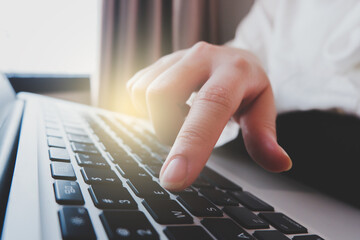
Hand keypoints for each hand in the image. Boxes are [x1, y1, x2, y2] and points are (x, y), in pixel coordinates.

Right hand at [127, 42, 291, 190]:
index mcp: (233, 71)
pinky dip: (149, 108)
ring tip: (185, 115)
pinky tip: (172, 105)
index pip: (209, 106)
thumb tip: (280, 163)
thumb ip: (265, 136)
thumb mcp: (262, 108)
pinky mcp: (158, 61)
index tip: (173, 179)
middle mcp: (202, 56)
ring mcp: (177, 56)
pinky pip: (135, 89)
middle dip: (167, 128)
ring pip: (143, 93)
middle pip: (161, 95)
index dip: (190, 144)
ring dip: (160, 117)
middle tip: (189, 130)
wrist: (231, 57)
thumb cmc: (246, 87)